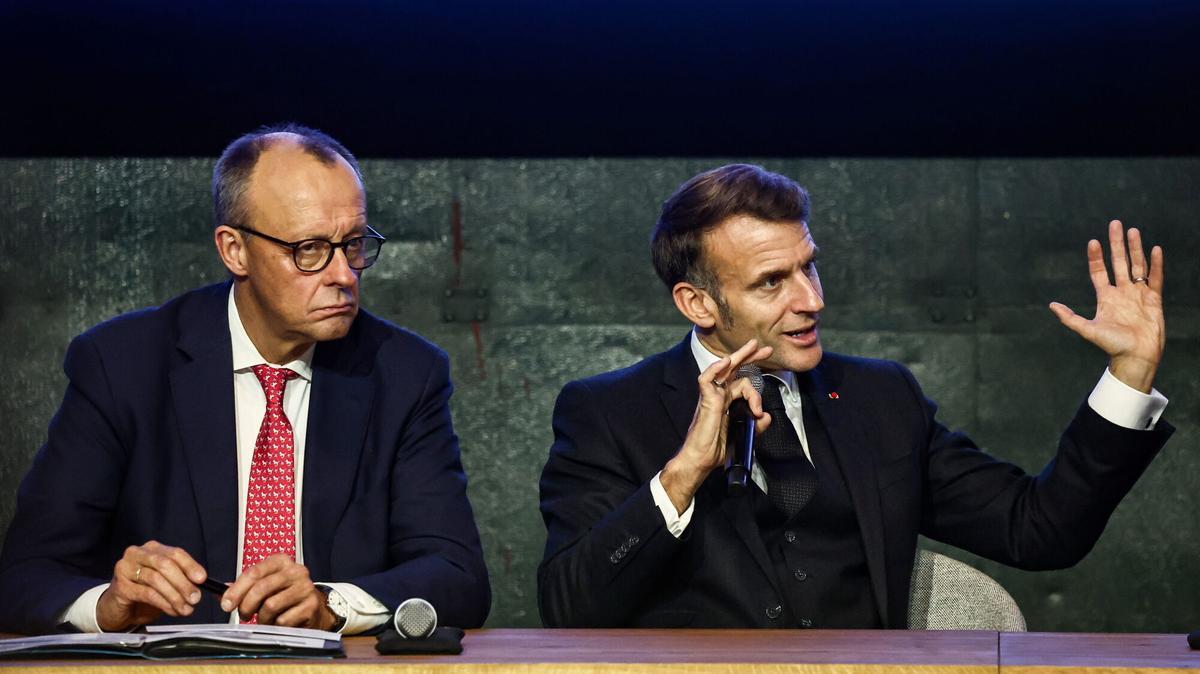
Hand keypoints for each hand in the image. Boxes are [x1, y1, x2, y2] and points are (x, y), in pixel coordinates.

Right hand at [96, 541, 206, 631]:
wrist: (117, 608)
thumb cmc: (144, 592)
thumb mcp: (165, 582)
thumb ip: (181, 579)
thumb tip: (200, 584)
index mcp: (152, 549)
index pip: (175, 553)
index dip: (190, 565)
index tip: (202, 579)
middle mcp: (137, 554)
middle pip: (165, 564)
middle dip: (183, 582)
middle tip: (196, 598)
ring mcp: (125, 569)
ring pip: (156, 579)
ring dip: (175, 596)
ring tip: (186, 608)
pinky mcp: (120, 586)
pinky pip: (147, 594)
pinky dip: (163, 603)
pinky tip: (172, 610)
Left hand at [221, 555, 336, 629]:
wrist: (313, 607)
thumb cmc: (284, 595)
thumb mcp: (265, 585)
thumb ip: (243, 587)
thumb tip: (221, 592)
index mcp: (281, 561)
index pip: (254, 572)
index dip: (237, 589)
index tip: (226, 604)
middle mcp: (296, 571)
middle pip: (261, 588)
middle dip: (246, 605)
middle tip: (243, 615)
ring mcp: (305, 588)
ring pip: (271, 605)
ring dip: (262, 618)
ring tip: (264, 619)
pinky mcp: (310, 606)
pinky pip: (283, 620)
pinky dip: (275, 625)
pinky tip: (278, 622)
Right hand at [660, 339, 773, 512]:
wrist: (701, 460)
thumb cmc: (715, 450)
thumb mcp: (743, 435)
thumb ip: (756, 425)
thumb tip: (766, 416)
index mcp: (727, 402)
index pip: (742, 381)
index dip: (755, 374)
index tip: (770, 369)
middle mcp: (719, 396)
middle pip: (734, 370)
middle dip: (750, 356)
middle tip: (764, 348)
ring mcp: (712, 397)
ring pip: (724, 370)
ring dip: (740, 357)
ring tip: (753, 348)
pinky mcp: (706, 401)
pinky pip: (707, 379)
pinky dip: (716, 369)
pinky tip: (726, 362)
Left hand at [1049, 219, 1164, 392]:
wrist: (1135, 357)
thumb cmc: (1112, 345)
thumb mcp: (1087, 330)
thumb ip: (1070, 318)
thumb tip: (1051, 305)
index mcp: (1105, 297)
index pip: (1099, 271)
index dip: (1096, 257)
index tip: (1093, 241)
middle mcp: (1122, 292)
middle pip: (1119, 262)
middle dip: (1117, 243)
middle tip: (1115, 223)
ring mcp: (1138, 294)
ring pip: (1137, 265)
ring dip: (1135, 248)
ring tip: (1133, 230)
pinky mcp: (1154, 299)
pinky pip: (1155, 278)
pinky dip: (1156, 264)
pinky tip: (1155, 249)